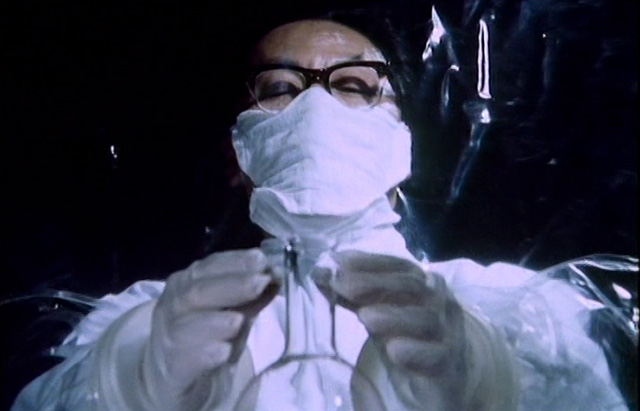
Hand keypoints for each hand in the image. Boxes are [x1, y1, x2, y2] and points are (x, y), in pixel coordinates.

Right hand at [144, 249, 277, 409]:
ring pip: (185, 325)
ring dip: (214, 321)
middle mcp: (174, 304)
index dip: (236, 262)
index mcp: (188, 282)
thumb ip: (251, 295)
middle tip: (261, 282)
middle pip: (197, 291)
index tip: (263, 260)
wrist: (170, 370)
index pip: (210, 266)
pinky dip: (204, 354)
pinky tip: (223, 352)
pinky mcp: (171, 367)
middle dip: (232, 285)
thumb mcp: (231, 309)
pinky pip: (185, 359)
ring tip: (238, 321)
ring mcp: (168, 336)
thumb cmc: (206, 332)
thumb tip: (276, 277)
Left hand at [325, 251, 466, 408]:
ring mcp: (447, 330)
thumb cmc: (408, 331)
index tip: (338, 261)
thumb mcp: (379, 308)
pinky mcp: (449, 362)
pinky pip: (437, 355)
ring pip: (426, 319)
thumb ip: (352, 293)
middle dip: (374, 283)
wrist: (448, 367)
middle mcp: (438, 300)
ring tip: (365, 316)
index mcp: (420, 282)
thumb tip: (320, 272)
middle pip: (410, 286)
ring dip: (394, 316)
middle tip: (343, 285)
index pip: (397, 265)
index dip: (368, 262)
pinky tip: (395, 351)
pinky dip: (416, 352)